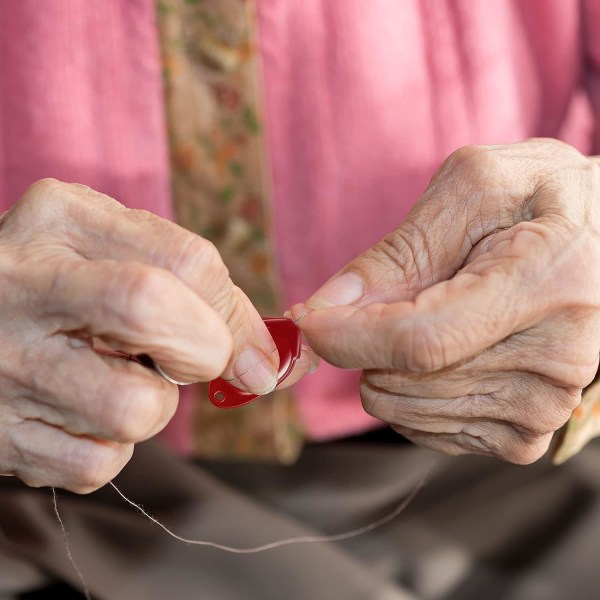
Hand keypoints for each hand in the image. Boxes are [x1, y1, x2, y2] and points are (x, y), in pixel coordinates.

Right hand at [0, 179, 315, 491]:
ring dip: (152, 407)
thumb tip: (263, 361)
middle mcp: (21, 280)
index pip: (188, 260)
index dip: (237, 315)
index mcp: (61, 218)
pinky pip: (99, 464)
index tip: (252, 350)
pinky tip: (79, 416)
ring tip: (115, 382)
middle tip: (195, 361)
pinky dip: (110, 449)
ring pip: (136, 407)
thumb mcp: (116, 256)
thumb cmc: (63, 292)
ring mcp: (1, 360)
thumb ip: (195, 290)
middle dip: (204, 351)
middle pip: (152, 308)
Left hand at [293, 139, 599, 463]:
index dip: (348, 336)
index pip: (421, 340)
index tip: (306, 321)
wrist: (596, 235)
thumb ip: (398, 251)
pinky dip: (409, 395)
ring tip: (429, 317)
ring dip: (387, 367)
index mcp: (547, 281)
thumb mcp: (470, 190)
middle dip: (365, 343)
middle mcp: (559, 357)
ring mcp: (546, 404)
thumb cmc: (534, 200)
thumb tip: (327, 306)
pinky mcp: (527, 433)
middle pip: (408, 379)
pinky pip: (429, 432)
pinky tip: (437, 354)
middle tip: (390, 299)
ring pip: (408, 409)